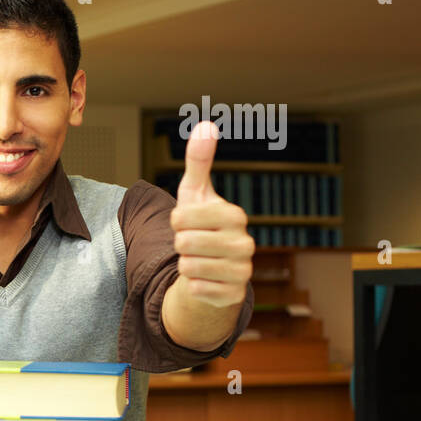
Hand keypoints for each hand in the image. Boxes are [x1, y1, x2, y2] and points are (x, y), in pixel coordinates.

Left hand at [169, 121, 253, 306]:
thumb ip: (198, 161)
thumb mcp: (194, 193)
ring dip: (184, 264)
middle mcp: (245, 243)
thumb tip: (207, 124)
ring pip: (187, 267)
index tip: (187, 223)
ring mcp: (243, 271)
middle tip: (192, 244)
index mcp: (235, 215)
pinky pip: (194, 288)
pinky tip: (204, 279)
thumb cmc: (200, 225)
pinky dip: (191, 285)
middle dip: (179, 244)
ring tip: (197, 260)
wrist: (212, 269)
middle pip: (183, 243)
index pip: (180, 217)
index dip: (175, 222)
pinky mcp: (233, 295)